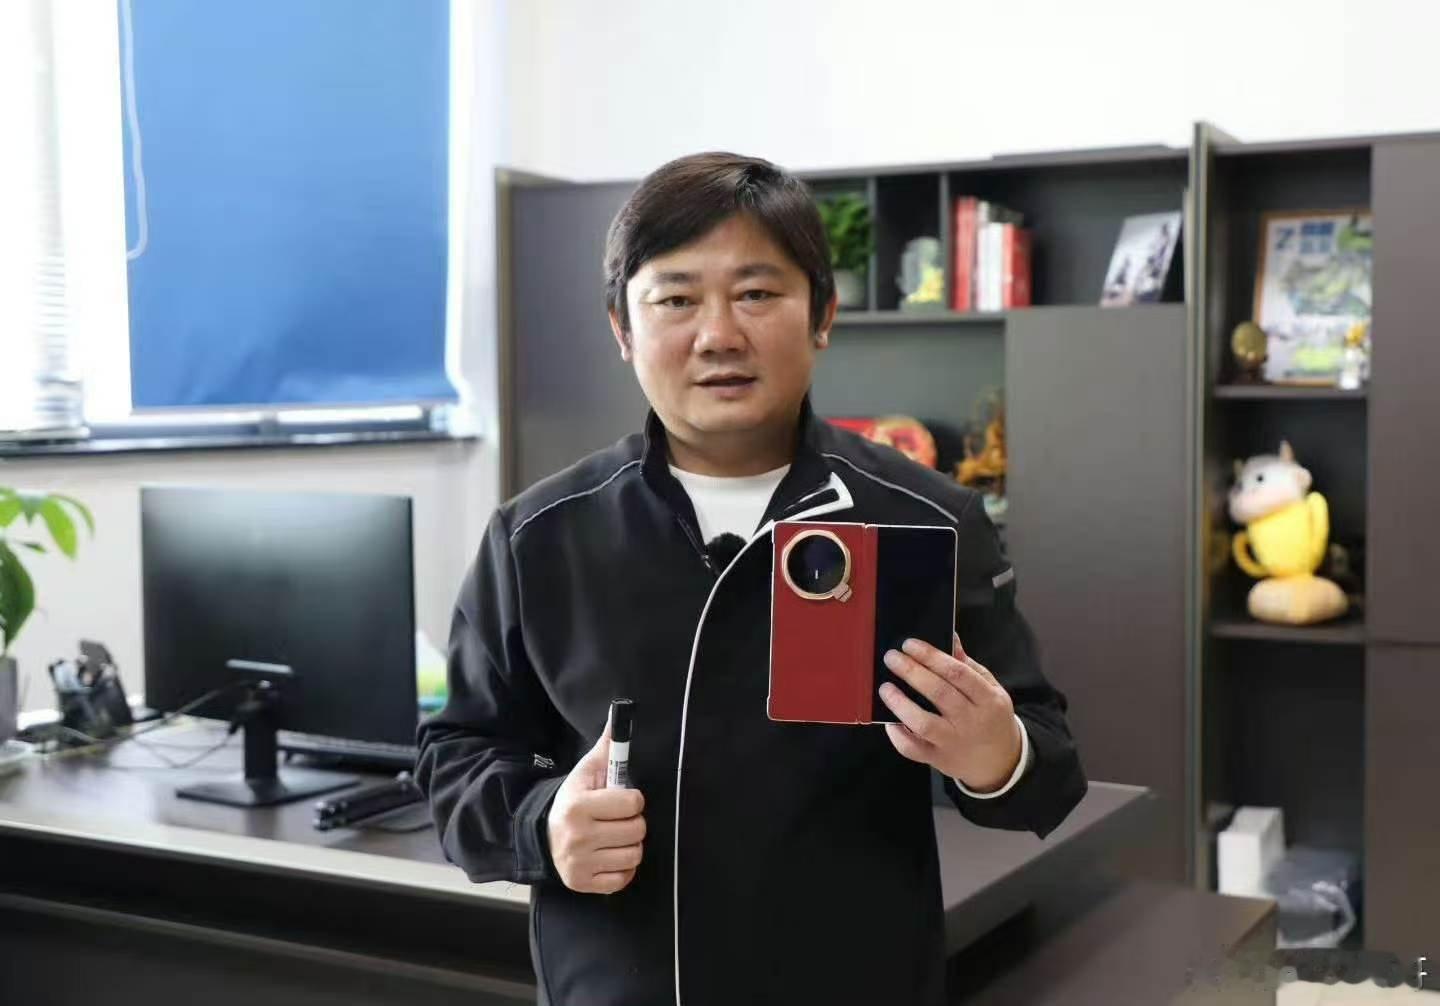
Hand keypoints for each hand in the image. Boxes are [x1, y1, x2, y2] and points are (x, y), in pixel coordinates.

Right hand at [546, 723, 646, 893]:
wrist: (542, 836)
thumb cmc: (573, 801)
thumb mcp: (585, 773)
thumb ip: (607, 748)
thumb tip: (620, 715)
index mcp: (579, 807)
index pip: (632, 803)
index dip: (632, 799)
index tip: (621, 799)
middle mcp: (579, 837)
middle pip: (637, 830)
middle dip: (633, 822)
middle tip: (618, 819)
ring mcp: (580, 864)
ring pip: (634, 855)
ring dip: (630, 845)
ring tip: (615, 837)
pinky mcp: (584, 884)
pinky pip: (623, 879)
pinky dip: (622, 868)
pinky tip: (610, 855)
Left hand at [878, 633, 1022, 793]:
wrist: (998, 762)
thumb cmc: (991, 717)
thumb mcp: (991, 690)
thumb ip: (969, 666)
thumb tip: (950, 638)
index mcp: (988, 700)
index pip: (958, 673)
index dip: (931, 656)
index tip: (909, 644)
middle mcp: (971, 722)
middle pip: (939, 694)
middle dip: (912, 672)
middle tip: (891, 658)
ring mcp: (953, 743)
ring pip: (924, 724)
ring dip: (900, 704)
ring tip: (885, 688)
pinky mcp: (938, 759)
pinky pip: (913, 749)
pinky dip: (898, 735)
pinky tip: (890, 721)